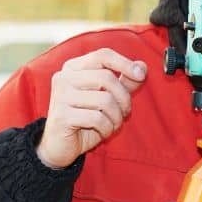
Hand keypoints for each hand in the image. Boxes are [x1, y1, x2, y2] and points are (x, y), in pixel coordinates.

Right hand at [38, 48, 147, 168]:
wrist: (60, 146)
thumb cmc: (84, 120)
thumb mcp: (107, 99)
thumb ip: (123, 82)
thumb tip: (142, 66)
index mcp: (73, 68)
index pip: (103, 55)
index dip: (125, 63)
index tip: (141, 75)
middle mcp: (64, 77)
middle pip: (107, 77)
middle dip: (124, 98)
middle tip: (125, 112)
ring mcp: (61, 96)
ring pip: (105, 100)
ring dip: (116, 117)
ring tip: (113, 124)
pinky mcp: (62, 116)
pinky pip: (97, 118)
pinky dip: (107, 128)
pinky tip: (103, 131)